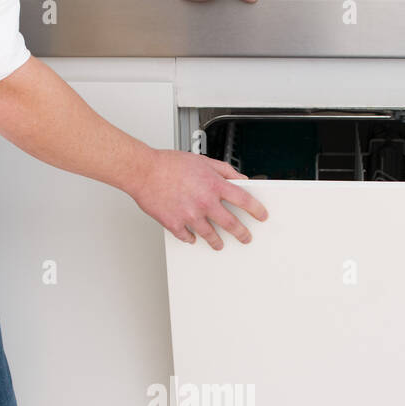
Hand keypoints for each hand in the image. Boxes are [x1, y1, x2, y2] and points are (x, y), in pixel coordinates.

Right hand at [128, 149, 267, 248]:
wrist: (143, 171)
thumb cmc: (169, 164)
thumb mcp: (203, 161)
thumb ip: (224, 170)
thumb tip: (240, 179)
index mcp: (213, 185)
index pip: (243, 200)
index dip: (256, 209)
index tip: (261, 215)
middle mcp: (204, 202)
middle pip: (230, 223)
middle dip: (242, 233)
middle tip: (246, 237)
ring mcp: (190, 216)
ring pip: (210, 235)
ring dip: (217, 242)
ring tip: (220, 244)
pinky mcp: (174, 224)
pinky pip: (187, 237)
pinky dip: (191, 239)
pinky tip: (193, 238)